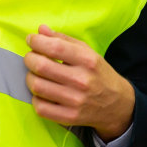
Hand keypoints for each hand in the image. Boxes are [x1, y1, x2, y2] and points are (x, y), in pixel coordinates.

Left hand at [24, 26, 136, 140]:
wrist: (117, 104)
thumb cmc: (98, 74)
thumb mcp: (87, 52)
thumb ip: (63, 40)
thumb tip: (40, 30)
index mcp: (87, 60)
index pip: (54, 47)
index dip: (37, 41)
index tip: (31, 40)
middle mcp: (82, 80)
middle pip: (41, 66)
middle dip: (29, 58)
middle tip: (30, 57)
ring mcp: (75, 100)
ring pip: (37, 86)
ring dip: (30, 78)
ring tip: (35, 74)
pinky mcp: (69, 117)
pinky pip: (40, 107)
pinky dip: (35, 98)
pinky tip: (41, 93)